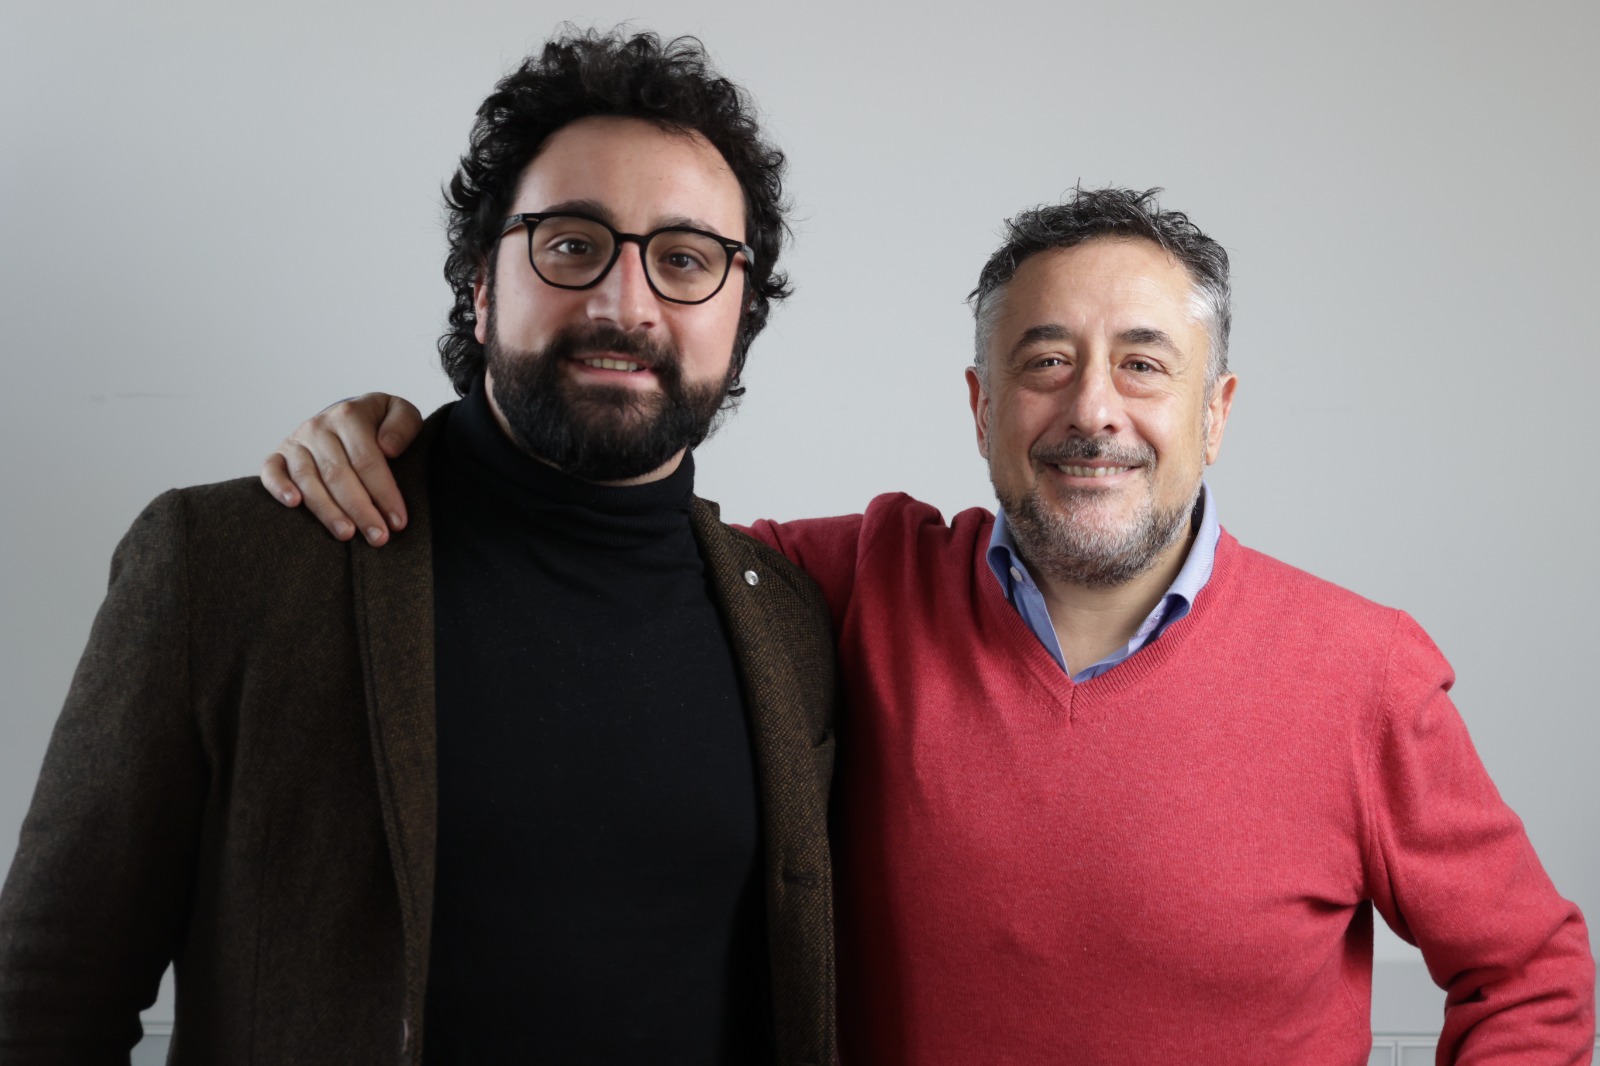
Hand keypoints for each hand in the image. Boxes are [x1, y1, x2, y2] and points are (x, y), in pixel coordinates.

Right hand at [260, 394, 423, 544]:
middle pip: (338, 474)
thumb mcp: (401, 413)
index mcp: (349, 416)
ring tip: (347, 534)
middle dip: (360, 509)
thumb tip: (388, 447)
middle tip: (378, 537)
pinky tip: (293, 504)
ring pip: (307, 478)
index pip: (367, 460)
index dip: (384, 493)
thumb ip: (403, 425)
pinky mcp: (278, 456)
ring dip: (327, 510)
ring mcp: (296, 442)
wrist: (350, 417)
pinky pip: (271, 471)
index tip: (398, 521)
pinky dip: (279, 487)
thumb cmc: (381, 424)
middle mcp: (319, 428)